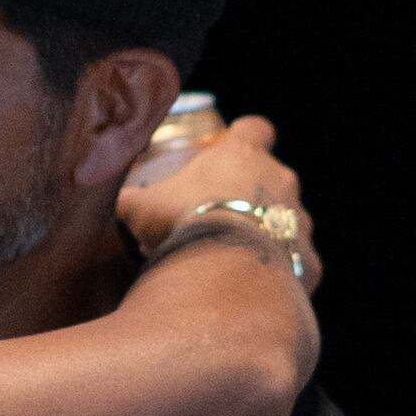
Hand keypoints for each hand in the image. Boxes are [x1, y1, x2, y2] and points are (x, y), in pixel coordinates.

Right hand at [118, 113, 315, 290]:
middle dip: (252, 192)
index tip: (230, 148)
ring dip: (268, 233)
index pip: (255, 129)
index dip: (244, 136)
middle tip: (221, 215)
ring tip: (236, 258)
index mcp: (243, 155)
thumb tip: (105, 202)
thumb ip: (128, 201)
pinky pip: (297, 263)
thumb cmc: (181, 225)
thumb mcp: (140, 209)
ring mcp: (300, 221)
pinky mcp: (310, 261)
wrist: (225, 275)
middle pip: (274, 176)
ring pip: (289, 220)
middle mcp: (281, 181)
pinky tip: (256, 287)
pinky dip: (281, 272)